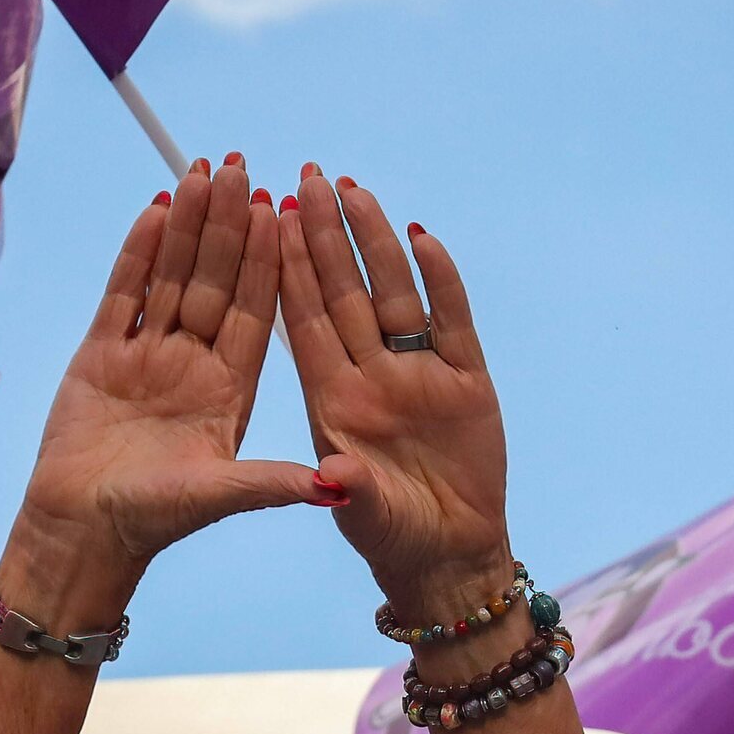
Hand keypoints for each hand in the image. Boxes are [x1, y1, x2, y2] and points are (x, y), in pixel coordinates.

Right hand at [5, 156, 328, 624]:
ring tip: (200, 169)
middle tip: (243, 166)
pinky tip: (157, 208)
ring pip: (171, 275)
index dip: (270, 261)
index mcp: (231, 388)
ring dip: (188, 225)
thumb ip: (274, 483)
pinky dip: (139, 252)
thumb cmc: (153, 520)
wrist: (82, 533)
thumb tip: (338, 486)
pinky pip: (124, 294)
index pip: (257, 311)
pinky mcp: (101, 354)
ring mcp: (148, 355)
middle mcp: (195, 363)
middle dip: (229, 225)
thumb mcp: (222, 495)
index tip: (282, 212)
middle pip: (217, 281)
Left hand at [278, 166, 510, 620]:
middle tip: (306, 177)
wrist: (450, 557)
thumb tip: (334, 472)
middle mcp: (369, 376)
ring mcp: (417, 374)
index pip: (303, 322)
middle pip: (342, 293)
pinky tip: (422, 237)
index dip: (286, 270)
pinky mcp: (467, 380)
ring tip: (355, 190)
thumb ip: (353, 490)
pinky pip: (452, 320)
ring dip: (373, 243)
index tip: (266, 218)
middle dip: (322, 236)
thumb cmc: (393, 538)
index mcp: (332, 400)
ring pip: (392, 293)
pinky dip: (440, 280)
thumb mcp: (366, 516)